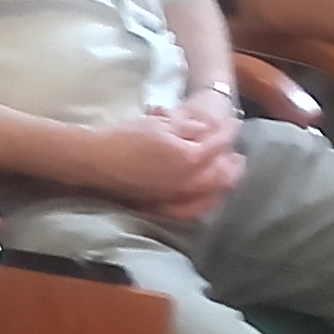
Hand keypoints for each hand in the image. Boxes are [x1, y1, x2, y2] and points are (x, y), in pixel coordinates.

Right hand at [80, 113, 240, 220]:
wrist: (96, 161)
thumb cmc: (126, 138)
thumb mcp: (160, 124)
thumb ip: (188, 128)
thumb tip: (206, 130)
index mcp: (187, 158)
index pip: (217, 145)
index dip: (229, 133)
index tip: (235, 124)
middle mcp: (186, 183)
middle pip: (221, 177)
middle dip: (233, 165)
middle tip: (237, 154)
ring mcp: (175, 198)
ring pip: (210, 196)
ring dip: (222, 184)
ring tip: (226, 174)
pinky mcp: (163, 205)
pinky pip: (193, 209)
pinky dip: (205, 202)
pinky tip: (205, 197)